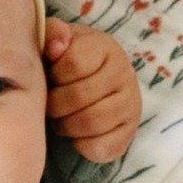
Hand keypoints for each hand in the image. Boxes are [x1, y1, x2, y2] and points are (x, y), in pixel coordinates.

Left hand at [44, 18, 141, 163]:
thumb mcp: (59, 42)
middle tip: (51, 106)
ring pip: (90, 123)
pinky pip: (99, 148)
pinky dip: (81, 146)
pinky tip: (77, 136)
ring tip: (61, 120)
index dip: (54, 75)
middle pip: (78, 97)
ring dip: (66, 126)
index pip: (73, 63)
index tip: (53, 77)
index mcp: (107, 48)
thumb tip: (56, 47)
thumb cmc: (69, 64)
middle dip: (55, 105)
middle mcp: (125, 74)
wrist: (93, 87)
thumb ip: (53, 34)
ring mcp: (131, 106)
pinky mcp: (129, 134)